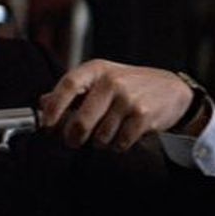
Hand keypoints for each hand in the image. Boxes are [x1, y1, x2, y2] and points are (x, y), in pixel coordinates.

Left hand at [39, 59, 193, 151]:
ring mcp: (128, 98)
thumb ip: (73, 91)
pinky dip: (118, 145)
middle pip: (81, 120)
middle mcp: (112, 81)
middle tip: (74, 141)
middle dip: (74, 137)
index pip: (68, 85)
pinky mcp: (143, 115)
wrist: (172, 89)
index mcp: (97, 70)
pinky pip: (119, 143)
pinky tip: (125, 134)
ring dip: (101, 142)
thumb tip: (42, 103)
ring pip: (100, 136)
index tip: (47, 125)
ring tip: (109, 131)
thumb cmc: (131, 85)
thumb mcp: (101, 79)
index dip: (54, 107)